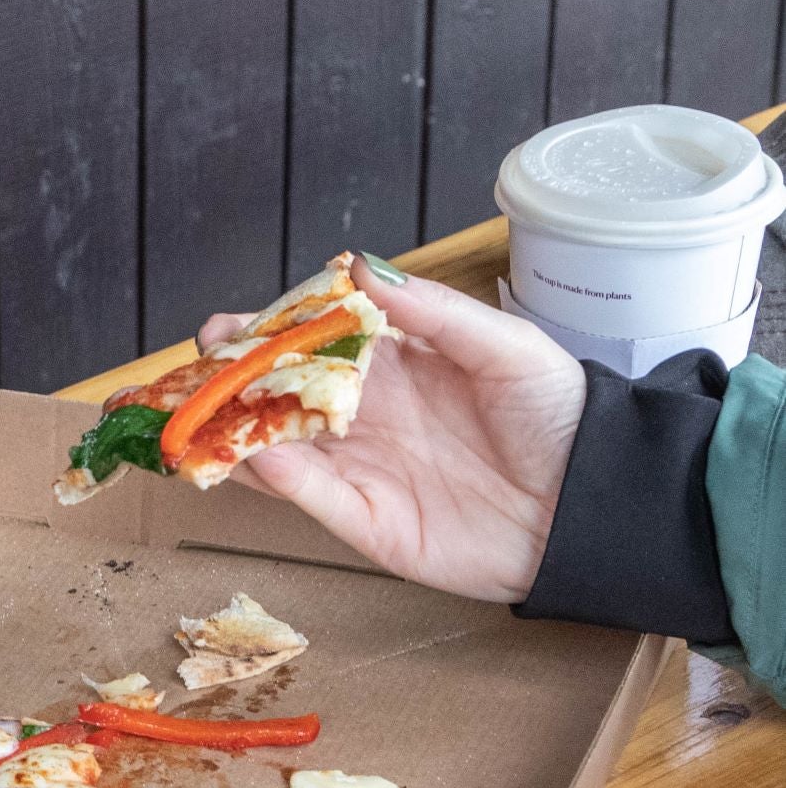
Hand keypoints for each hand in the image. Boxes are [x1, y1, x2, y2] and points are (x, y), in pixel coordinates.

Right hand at [196, 272, 585, 603]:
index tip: (227, 326)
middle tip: (198, 369)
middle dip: (229, 381)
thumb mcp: (504, 347)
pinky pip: (309, 497)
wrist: (592, 505)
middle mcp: (363, 416)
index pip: (308, 343)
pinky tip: (252, 455)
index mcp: (392, 366)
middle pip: (276, 396)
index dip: (263, 333)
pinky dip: (275, 477)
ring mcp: (358, 469)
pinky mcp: (364, 521)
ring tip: (195, 414)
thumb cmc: (559, 417)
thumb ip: (430, 311)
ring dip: (232, 432)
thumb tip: (359, 266)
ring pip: (275, 447)